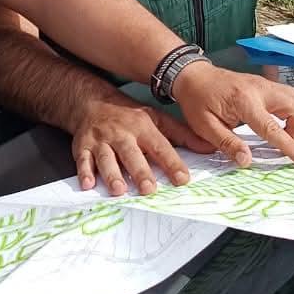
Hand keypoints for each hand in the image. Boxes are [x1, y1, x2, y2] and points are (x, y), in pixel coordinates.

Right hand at [71, 94, 218, 195]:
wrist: (92, 103)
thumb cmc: (129, 116)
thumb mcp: (157, 119)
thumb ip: (183, 135)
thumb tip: (211, 147)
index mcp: (142, 127)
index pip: (160, 147)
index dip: (172, 163)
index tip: (183, 179)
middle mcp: (122, 134)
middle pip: (132, 154)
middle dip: (140, 171)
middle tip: (148, 189)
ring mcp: (101, 140)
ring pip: (106, 158)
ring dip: (112, 174)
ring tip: (119, 190)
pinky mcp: (82, 146)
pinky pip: (82, 160)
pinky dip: (85, 172)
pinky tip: (88, 184)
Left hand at [170, 64, 293, 167]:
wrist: (193, 76)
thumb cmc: (197, 100)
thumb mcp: (205, 126)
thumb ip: (227, 144)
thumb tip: (247, 160)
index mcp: (243, 101)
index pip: (272, 127)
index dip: (289, 145)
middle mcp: (259, 88)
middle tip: (286, 146)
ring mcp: (264, 83)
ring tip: (283, 135)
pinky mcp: (265, 84)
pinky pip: (288, 95)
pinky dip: (290, 111)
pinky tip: (278, 123)